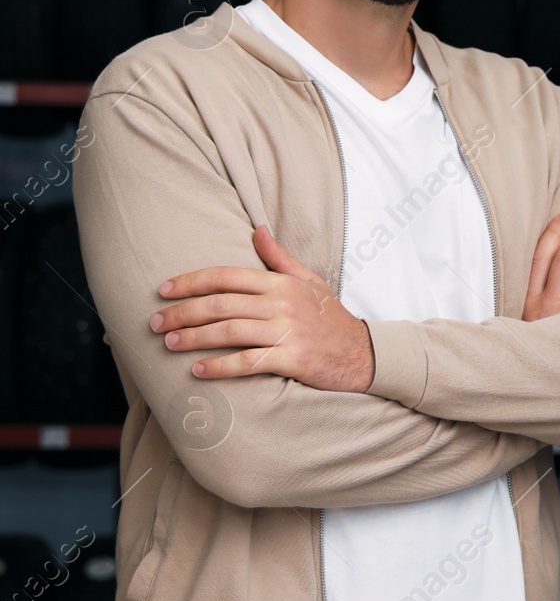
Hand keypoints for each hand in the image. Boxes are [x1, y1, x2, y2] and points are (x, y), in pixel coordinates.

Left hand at [151, 224, 374, 390]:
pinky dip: (220, 367)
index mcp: (281, 283)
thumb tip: (257, 229)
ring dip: (193, 338)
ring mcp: (286, 331)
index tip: (164, 290)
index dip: (191, 282)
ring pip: (228, 332)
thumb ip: (279, 258)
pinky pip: (247, 362)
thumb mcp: (309, 280)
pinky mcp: (291, 358)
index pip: (226, 276)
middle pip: (220, 305)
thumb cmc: (331, 317)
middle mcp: (281, 304)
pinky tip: (198, 371)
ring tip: (170, 344)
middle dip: (182, 313)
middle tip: (155, 323)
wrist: (363, 352)